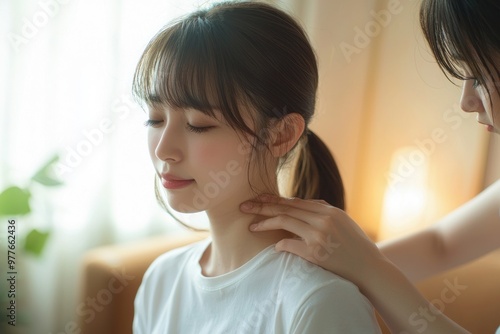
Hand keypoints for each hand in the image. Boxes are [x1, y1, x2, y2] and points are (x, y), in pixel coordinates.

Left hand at [240, 194, 383, 284]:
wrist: (369, 268)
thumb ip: (323, 212)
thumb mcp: (343, 221)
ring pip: (284, 222)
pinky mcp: (315, 253)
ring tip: (251, 225)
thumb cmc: (355, 246)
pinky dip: (280, 244)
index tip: (259, 198)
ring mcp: (319, 235)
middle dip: (262, 206)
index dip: (274, 199)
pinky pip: (289, 244)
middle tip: (244, 206)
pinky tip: (274, 247)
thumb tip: (303, 203)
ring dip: (265, 223)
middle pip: (285, 208)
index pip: (295, 201)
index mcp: (329, 210)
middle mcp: (322, 219)